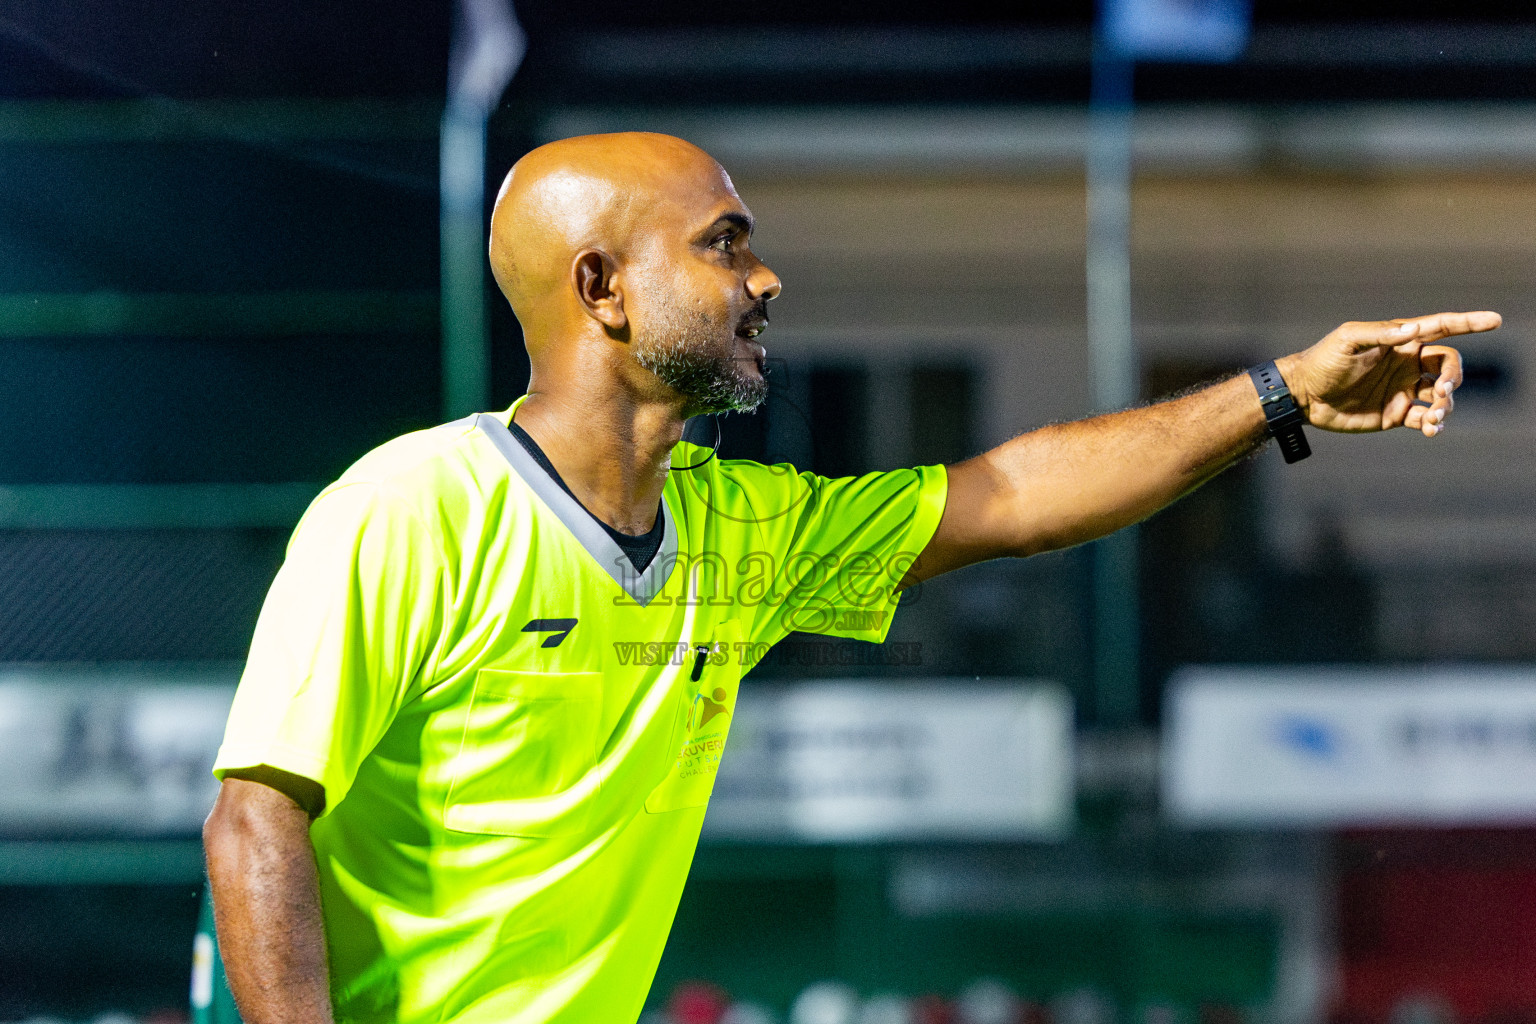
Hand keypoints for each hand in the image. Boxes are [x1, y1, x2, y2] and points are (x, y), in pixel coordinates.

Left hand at [1276, 311, 1500, 436]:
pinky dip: (1434, 424)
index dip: (1469, 323)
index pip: (1441, 328)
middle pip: (1448, 365)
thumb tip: (1414, 330)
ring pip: (1442, 394)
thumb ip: (1380, 334)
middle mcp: (1407, 363)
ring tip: (1433, 415)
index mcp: (1400, 341)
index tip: (1494, 320)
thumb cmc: (1323, 361)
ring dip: (1446, 404)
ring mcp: (1403, 389)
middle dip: (1454, 376)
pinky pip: (1425, 418)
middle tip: (1441, 389)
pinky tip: (1429, 428)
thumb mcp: (1347, 341)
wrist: (1303, 396)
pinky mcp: (1396, 413)